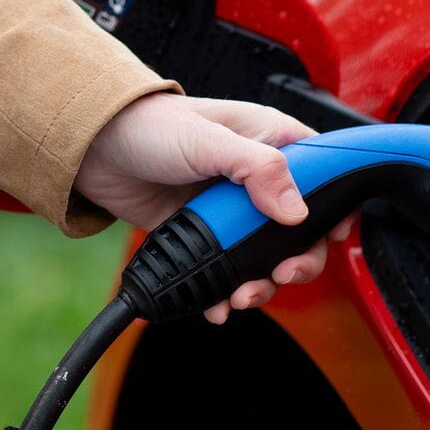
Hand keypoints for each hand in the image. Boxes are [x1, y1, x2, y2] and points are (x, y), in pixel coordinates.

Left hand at [75, 93, 359, 324]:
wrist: (93, 149)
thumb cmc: (149, 125)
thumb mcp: (208, 140)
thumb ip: (257, 169)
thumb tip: (295, 211)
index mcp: (271, 141)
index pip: (325, 173)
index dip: (337, 205)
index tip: (336, 236)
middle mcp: (257, 179)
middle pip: (302, 229)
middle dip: (297, 260)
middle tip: (280, 275)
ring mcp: (231, 212)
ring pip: (266, 257)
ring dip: (260, 284)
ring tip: (240, 296)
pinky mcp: (205, 236)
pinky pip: (227, 272)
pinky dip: (225, 293)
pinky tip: (216, 304)